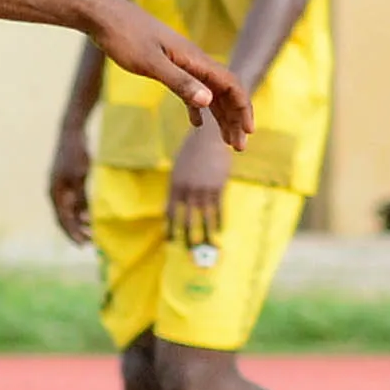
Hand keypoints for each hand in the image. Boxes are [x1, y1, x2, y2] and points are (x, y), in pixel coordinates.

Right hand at [47, 127, 93, 245]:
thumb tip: (82, 217)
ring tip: (94, 232)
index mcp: (55, 193)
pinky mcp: (67, 182)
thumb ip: (80, 197)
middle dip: (77, 231)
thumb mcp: (80, 177)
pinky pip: (74, 202)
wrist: (72, 132)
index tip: (84, 244)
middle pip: (65, 218)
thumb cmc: (76, 154)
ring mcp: (60, 187)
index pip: (63, 219)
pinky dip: (82, 211)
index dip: (73, 233)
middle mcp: (55, 193)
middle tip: (91, 242)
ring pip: (69, 211)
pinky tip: (92, 216)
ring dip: (80, 222)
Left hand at [88, 0, 249, 146]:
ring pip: (209, 91)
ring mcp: (180, 62)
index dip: (242, 108)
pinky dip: (197, 107)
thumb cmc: (124, 36)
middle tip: (239, 147)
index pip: (230, 84)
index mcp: (194, 59)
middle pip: (224, 91)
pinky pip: (191, 88)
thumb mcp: (150, 63)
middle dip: (235, 118)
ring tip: (226, 140)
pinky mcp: (167, 64)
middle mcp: (193, 60)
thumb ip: (179, 81)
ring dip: (221, 116)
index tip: (248, 132)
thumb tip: (209, 101)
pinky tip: (198, 124)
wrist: (104, 15)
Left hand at [166, 119, 234, 248]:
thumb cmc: (191, 153)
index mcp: (175, 186)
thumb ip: (176, 188)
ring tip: (207, 246)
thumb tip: (172, 206)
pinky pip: (218, 209)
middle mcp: (187, 191)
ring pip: (204, 218)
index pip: (170, 212)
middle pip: (186, 220)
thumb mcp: (179, 170)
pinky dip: (219, 221)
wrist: (208, 139)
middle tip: (189, 250)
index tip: (171, 240)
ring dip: (205, 234)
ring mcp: (203, 190)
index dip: (171, 227)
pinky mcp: (217, 188)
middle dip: (187, 237)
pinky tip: (220, 230)